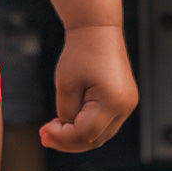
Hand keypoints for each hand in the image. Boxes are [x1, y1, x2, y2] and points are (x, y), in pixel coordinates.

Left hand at [39, 25, 137, 151]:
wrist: (97, 29)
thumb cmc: (81, 51)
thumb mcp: (66, 84)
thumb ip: (66, 112)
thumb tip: (65, 130)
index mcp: (112, 101)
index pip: (85, 133)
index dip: (63, 138)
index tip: (44, 132)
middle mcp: (125, 106)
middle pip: (95, 139)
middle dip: (68, 141)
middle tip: (45, 137)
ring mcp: (127, 105)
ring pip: (101, 134)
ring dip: (77, 136)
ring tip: (53, 131)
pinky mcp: (123, 101)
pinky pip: (104, 123)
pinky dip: (86, 126)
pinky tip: (67, 123)